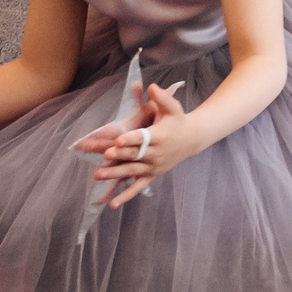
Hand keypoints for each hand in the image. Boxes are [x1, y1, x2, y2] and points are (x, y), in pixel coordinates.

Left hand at [72, 80, 194, 208]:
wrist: (192, 138)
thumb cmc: (178, 121)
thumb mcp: (174, 107)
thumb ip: (162, 97)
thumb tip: (151, 86)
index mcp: (160, 136)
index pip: (142, 138)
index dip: (130, 139)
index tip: (117, 140)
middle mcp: (156, 153)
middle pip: (134, 155)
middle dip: (119, 155)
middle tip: (104, 155)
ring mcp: (153, 166)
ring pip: (132, 171)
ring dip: (115, 174)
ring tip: (98, 174)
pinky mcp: (152, 175)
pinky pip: (137, 187)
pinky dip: (126, 196)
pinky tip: (112, 204)